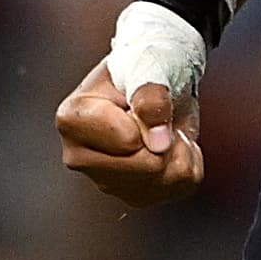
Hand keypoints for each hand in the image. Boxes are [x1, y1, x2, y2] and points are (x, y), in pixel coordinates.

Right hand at [56, 60, 202, 207]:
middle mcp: (80, 157)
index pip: (128, 139)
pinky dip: (188, 162)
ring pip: (165, 181)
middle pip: (147, 166)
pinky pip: (180, 187)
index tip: (141, 98)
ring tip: (164, 127)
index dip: (150, 117)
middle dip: (168, 138)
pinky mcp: (133, 195)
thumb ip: (151, 95)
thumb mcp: (149, 65)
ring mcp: (105, 181)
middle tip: (160, 114)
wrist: (156, 78)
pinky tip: (170, 144)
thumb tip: (159, 143)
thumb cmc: (145, 64)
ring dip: (181, 149)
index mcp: (72, 120)